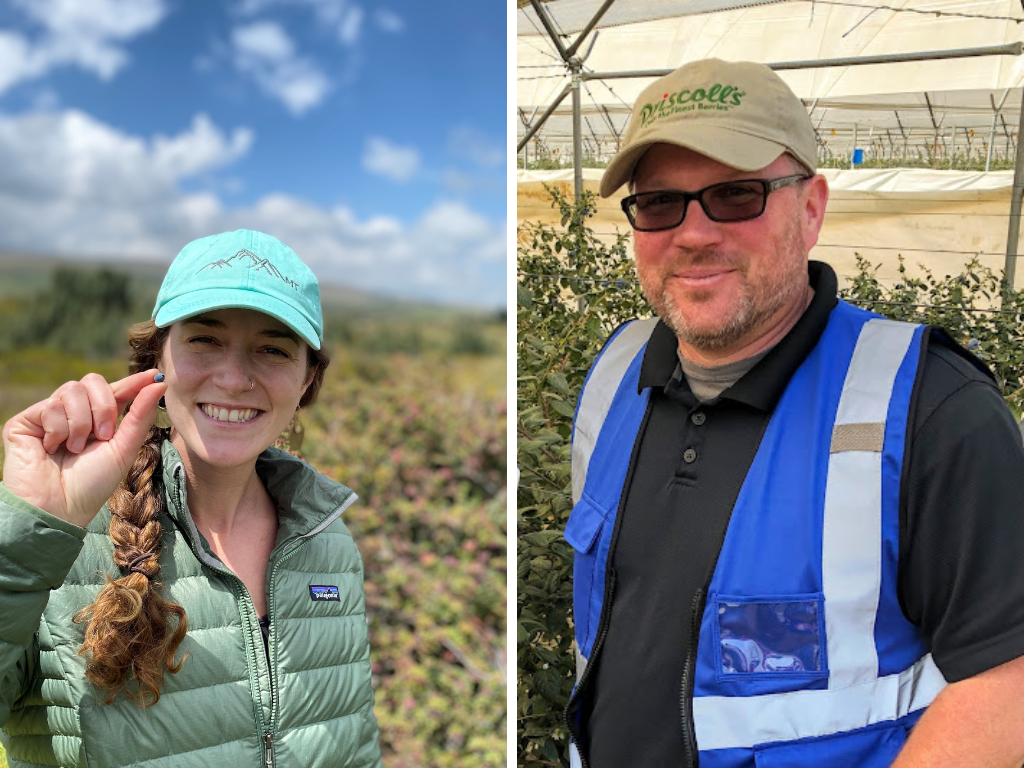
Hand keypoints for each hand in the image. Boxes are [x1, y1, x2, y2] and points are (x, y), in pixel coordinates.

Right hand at [1, 371, 167, 527]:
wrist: (57, 509)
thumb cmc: (91, 485)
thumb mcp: (124, 449)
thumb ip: (140, 415)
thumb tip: (160, 383)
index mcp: (100, 421)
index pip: (117, 391)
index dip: (134, 382)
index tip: (155, 375)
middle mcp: (75, 415)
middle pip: (93, 381)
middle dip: (104, 406)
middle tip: (103, 435)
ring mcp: (49, 416)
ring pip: (72, 390)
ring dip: (81, 423)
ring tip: (75, 449)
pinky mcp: (26, 421)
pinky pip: (50, 405)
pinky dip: (58, 429)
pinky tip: (52, 449)